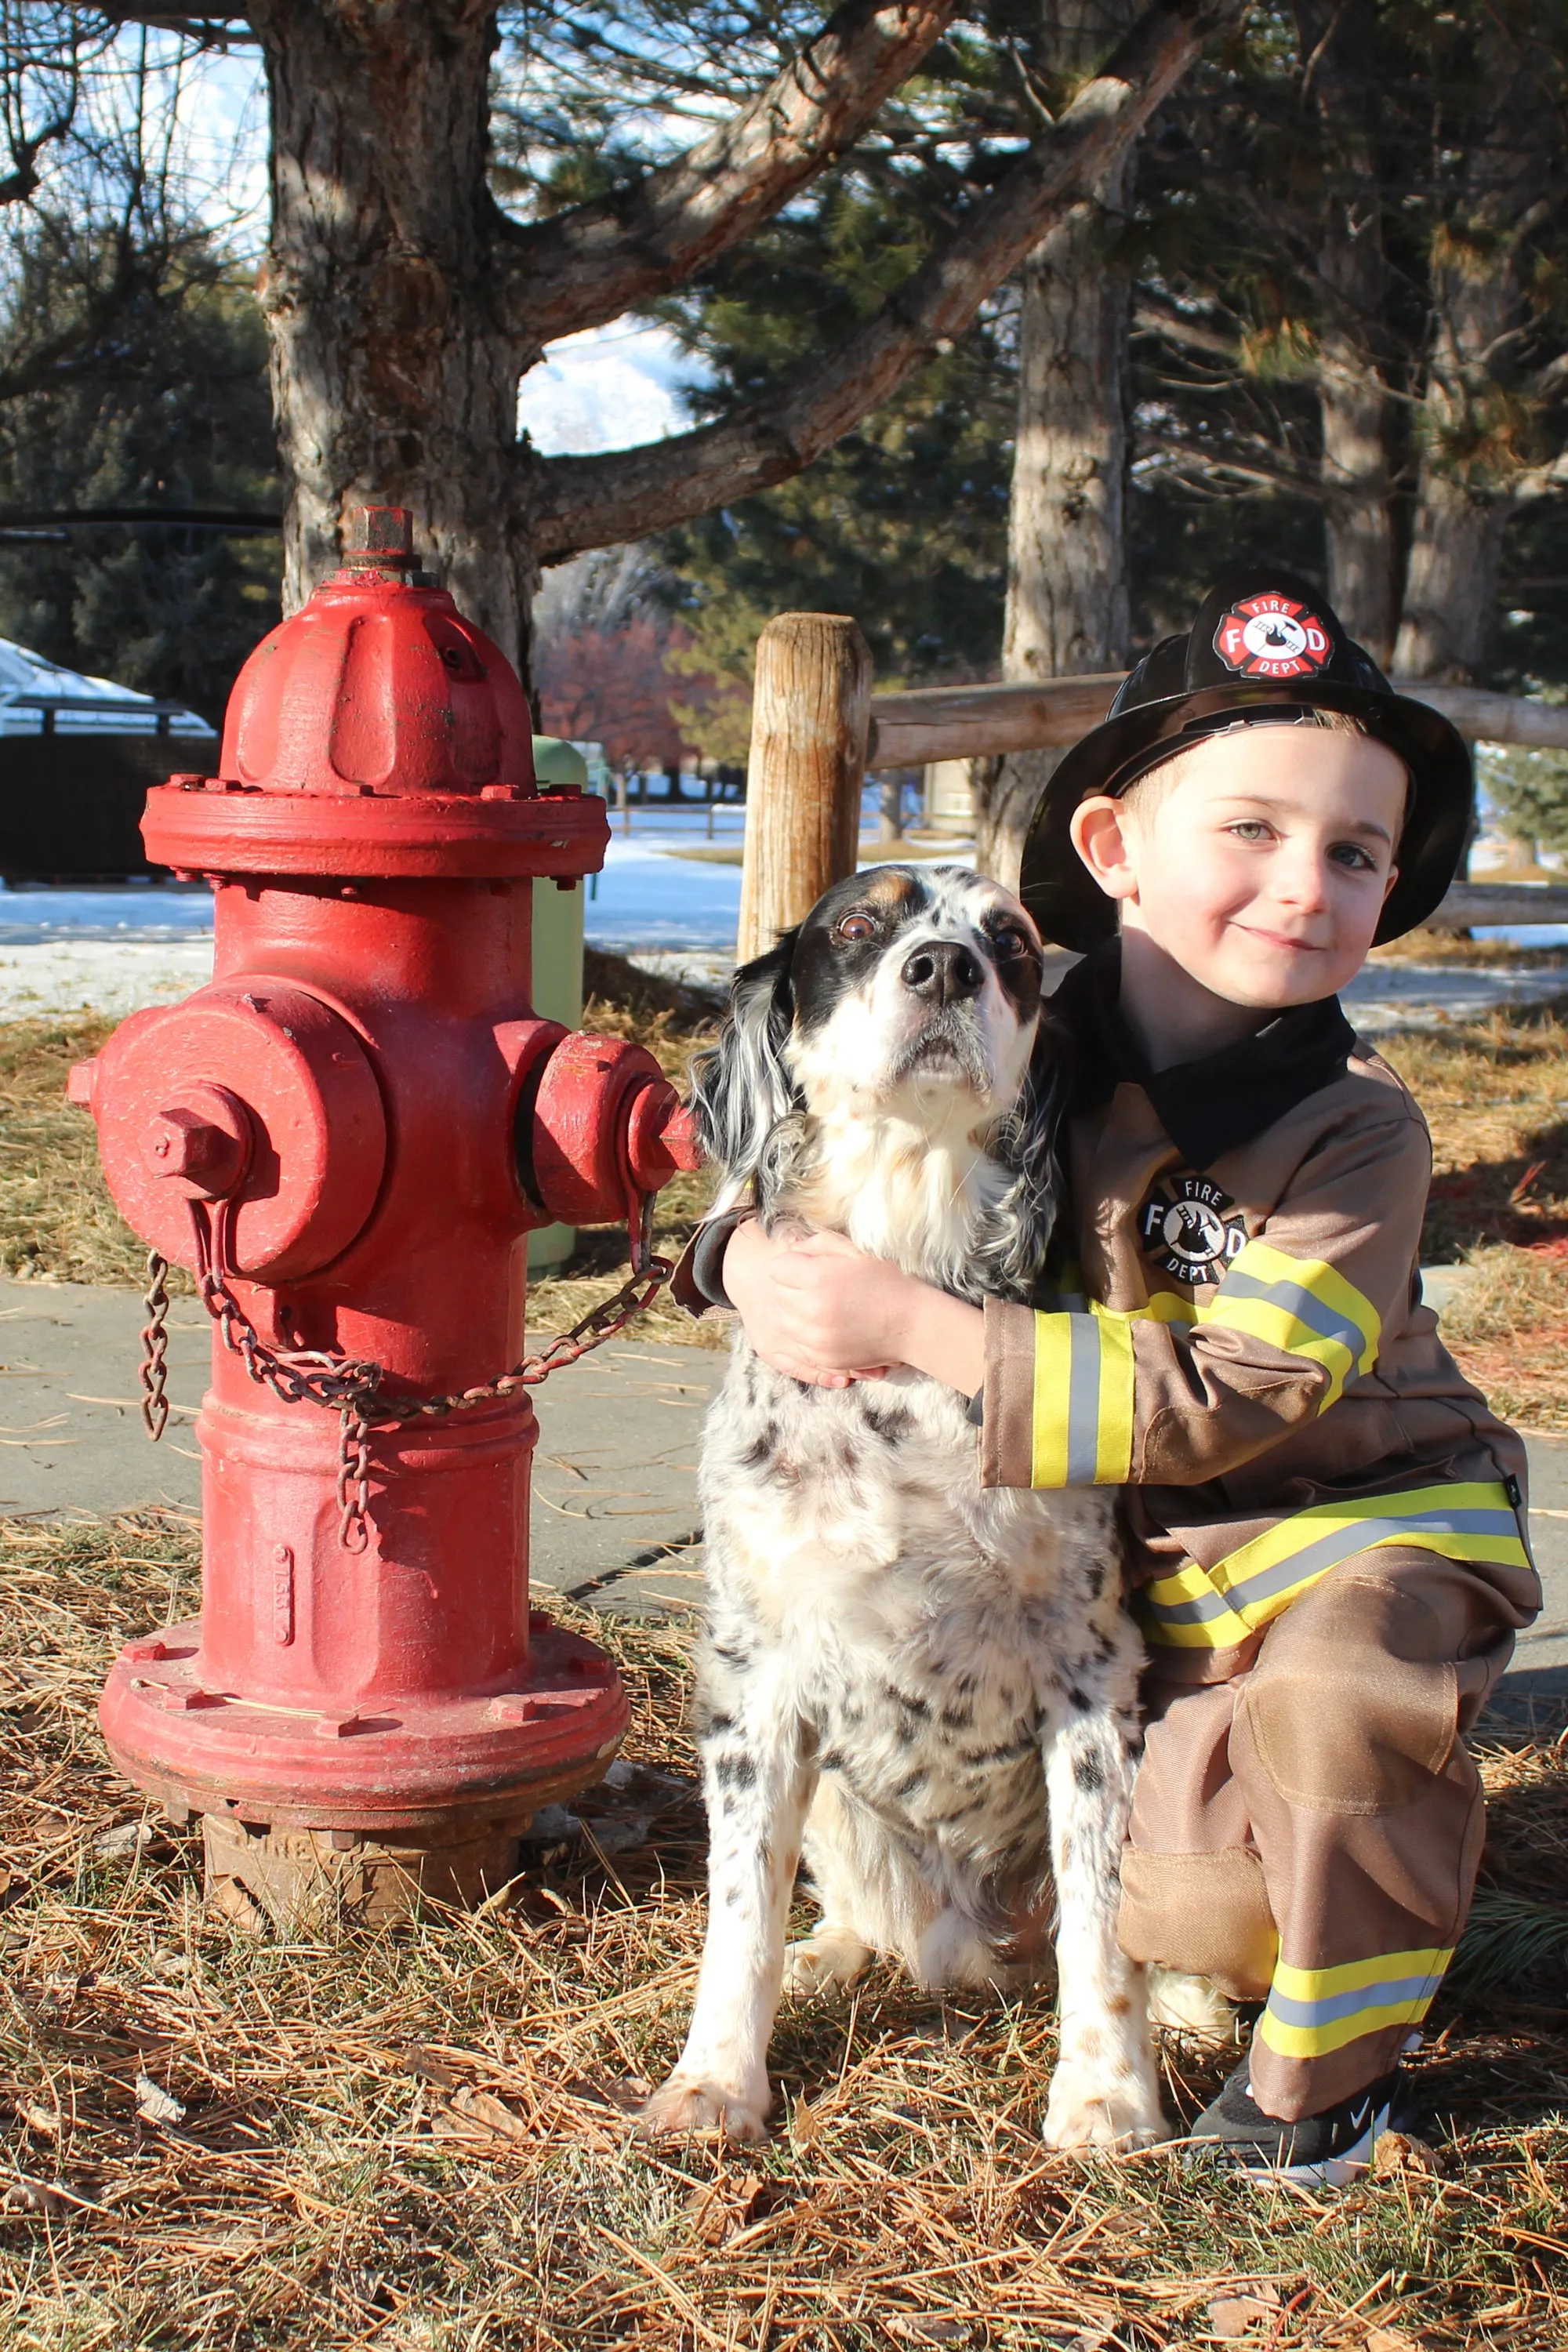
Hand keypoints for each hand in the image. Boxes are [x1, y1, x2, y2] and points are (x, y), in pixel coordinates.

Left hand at [722, 1222, 910, 1387]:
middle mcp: (811, 1311)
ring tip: (823, 1308)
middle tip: (818, 1288)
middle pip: (778, 1295)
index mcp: (817, 1279)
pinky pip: (798, 1344)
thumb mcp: (854, 1250)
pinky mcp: (823, 1358)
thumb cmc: (886, 1280)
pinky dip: (807, 1336)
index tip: (810, 1269)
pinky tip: (829, 1327)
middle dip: (792, 1288)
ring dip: (797, 1313)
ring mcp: (816, 1339)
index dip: (793, 1265)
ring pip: (785, 1322)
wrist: (913, 1322)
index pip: (777, 1269)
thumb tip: (793, 1250)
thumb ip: (818, 1244)